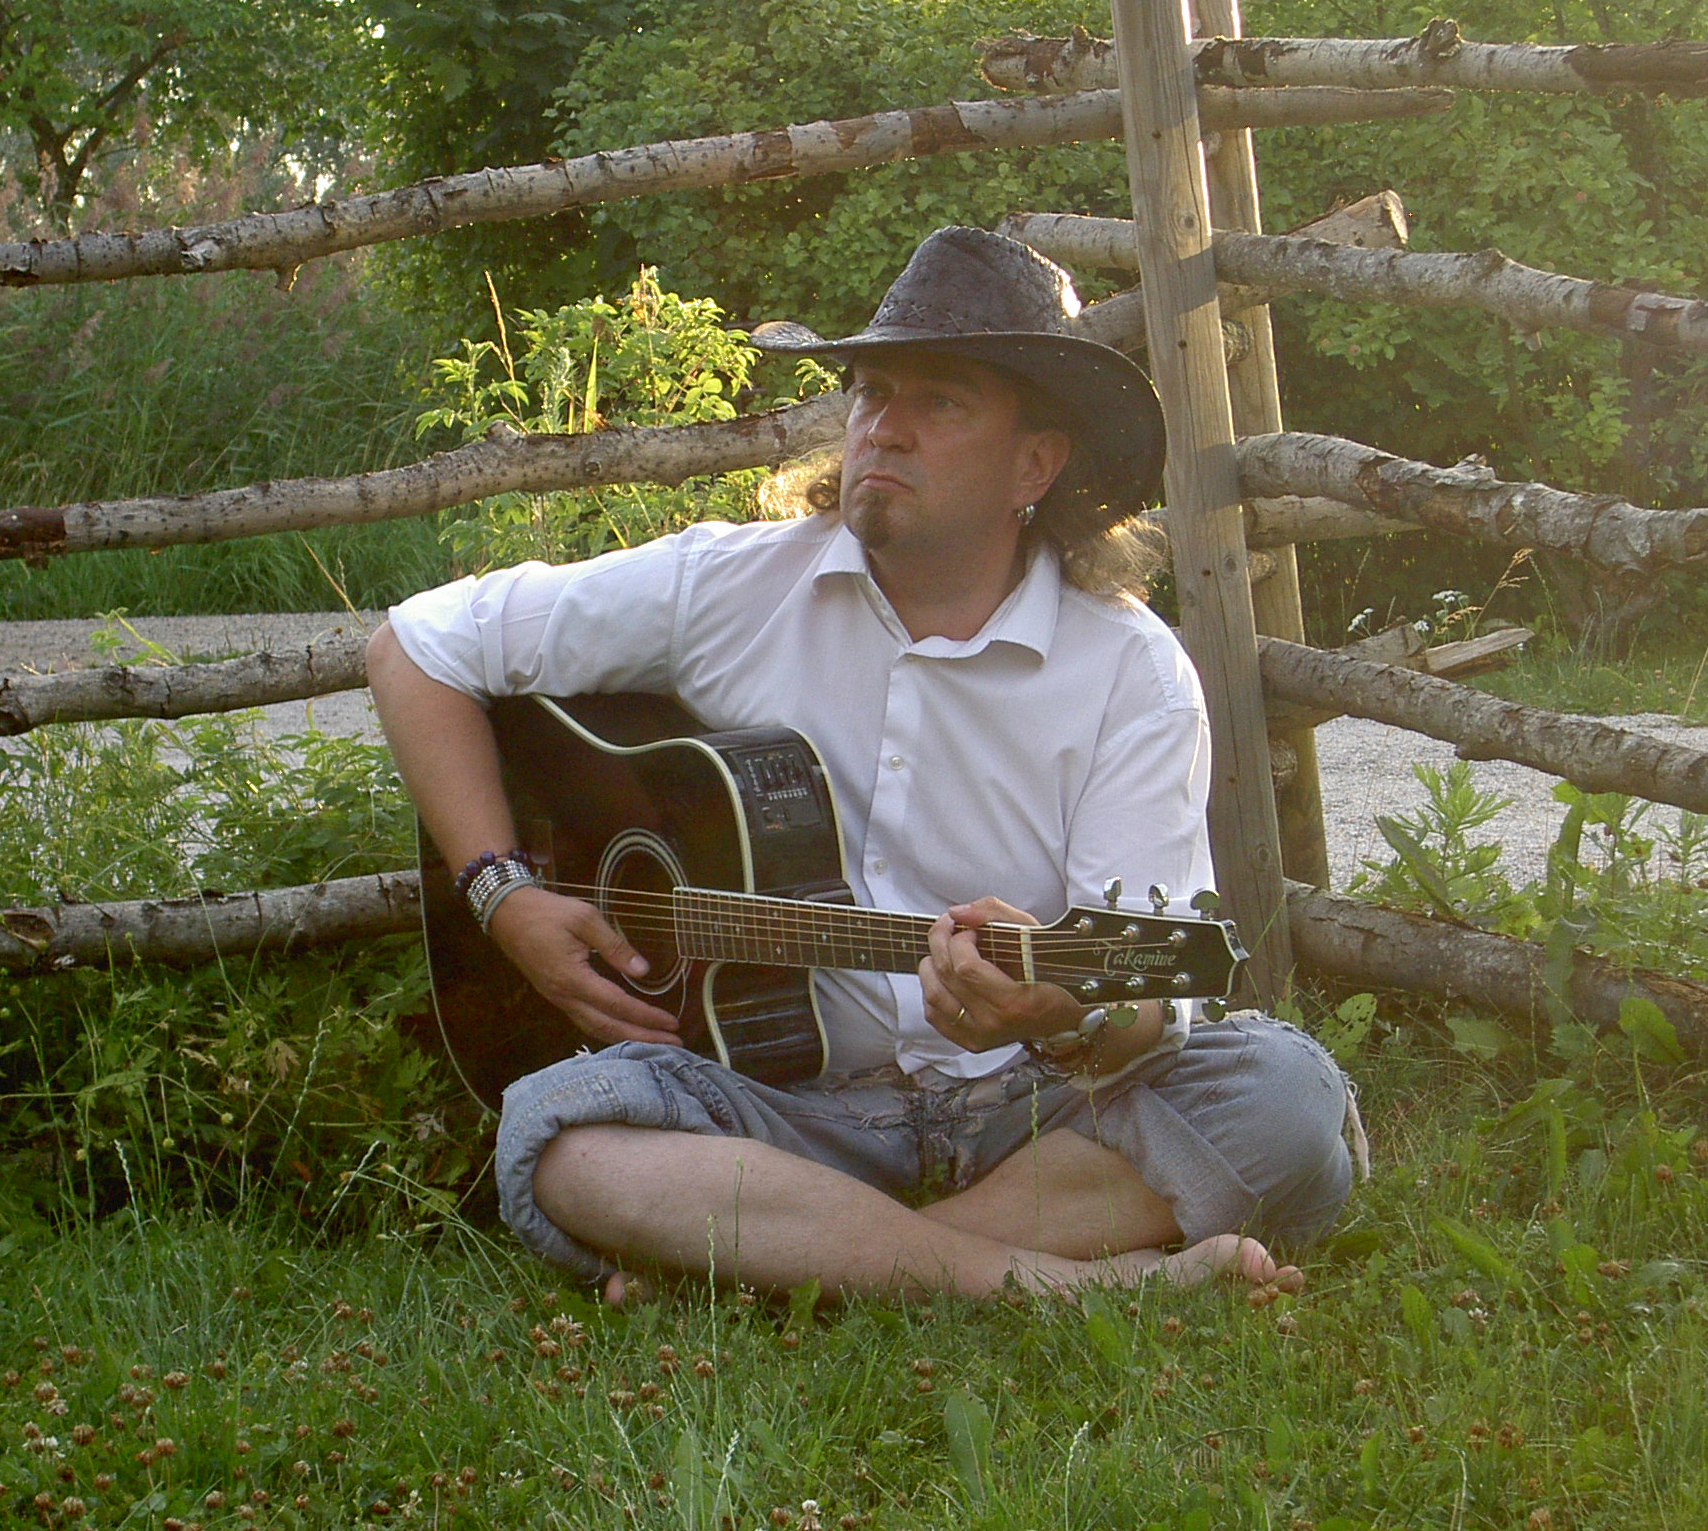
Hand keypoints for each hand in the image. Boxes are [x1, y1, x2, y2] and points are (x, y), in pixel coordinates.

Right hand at [486, 885, 681, 1047]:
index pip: (617, 1004)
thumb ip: (615, 945)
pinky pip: (585, 1021)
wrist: (507, 913)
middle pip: (607, 1027)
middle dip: (642, 1037)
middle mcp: (564, 996)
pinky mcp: (555, 996)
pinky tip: (624, 1031)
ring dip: (626, 1038)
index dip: (646, 1016)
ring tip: (654, 1042)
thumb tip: (642, 970)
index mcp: (573, 978)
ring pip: (594, 1029)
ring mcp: (557, 999)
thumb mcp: (586, 918)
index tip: (671, 1022)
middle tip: (672, 1043)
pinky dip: (608, 1031)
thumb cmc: (547, 912)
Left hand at [919, 896, 1084, 1052]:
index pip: (965, 967)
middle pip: (945, 977)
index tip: (969, 930)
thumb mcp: (1032, 933)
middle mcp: (992, 1023)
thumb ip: (995, 914)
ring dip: (931, 966)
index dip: (960, 940)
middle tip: (948, 928)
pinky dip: (932, 991)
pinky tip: (944, 977)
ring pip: (933, 996)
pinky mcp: (970, 1042)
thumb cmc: (1052, 971)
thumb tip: (958, 912)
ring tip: (943, 951)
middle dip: (940, 942)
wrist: (1064, 1013)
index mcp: (1012, 1001)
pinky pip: (934, 1015)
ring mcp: (979, 1036)